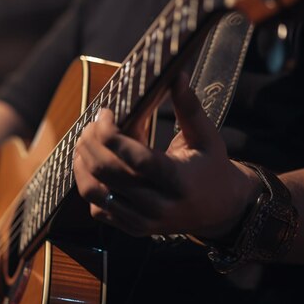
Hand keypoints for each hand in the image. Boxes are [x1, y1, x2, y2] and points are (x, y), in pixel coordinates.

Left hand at [73, 82, 260, 238]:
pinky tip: (91, 166)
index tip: (105, 113)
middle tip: (92, 124)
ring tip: (85, 143)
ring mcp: (144, 221)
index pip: (137, 159)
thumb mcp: (207, 136)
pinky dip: (89, 185)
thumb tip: (176, 75)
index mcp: (179, 180)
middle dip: (91, 143)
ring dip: (82, 164)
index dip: (112, 134)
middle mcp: (160, 205)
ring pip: (96, 193)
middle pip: (108, 172)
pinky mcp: (133, 229)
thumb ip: (189, 107)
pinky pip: (98, 210)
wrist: (220, 210)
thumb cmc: (212, 167)